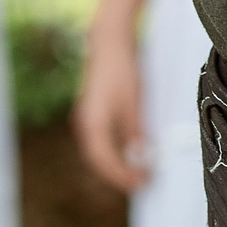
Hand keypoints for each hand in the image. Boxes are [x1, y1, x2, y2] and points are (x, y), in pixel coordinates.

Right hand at [75, 24, 149, 191]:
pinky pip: (99, 139)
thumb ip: (135, 132)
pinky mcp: (91, 110)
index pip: (105, 161)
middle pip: (99, 160)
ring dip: (114, 164)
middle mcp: (84, 123)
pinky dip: (112, 150)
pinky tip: (126, 152)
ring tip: (135, 172)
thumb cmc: (121, 70)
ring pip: (98, 150)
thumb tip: (140, 157)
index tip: (141, 184)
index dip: (123, 176)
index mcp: (93, 125)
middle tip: (140, 184)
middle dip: (118, 174)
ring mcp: (86, 117)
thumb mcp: (133, 103)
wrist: (109, 42)